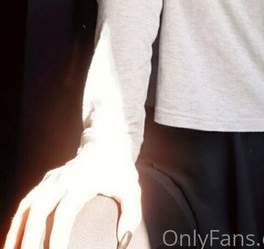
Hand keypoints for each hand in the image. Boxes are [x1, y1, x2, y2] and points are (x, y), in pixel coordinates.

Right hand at [3, 143, 141, 248]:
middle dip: (30, 237)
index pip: (65, 211)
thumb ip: (131, 214)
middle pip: (38, 209)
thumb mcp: (131, 188)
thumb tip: (124, 240)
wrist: (106, 141)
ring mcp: (52, 178)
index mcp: (82, 181)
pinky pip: (27, 202)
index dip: (58, 234)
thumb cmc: (119, 168)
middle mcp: (63, 179)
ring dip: (17, 230)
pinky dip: (18, 221)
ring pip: (27, 205)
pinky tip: (14, 239)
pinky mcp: (47, 181)